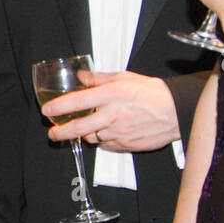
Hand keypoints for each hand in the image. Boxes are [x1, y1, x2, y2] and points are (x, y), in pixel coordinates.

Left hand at [43, 70, 178, 150]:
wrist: (176, 111)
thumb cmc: (152, 92)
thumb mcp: (125, 78)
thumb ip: (99, 78)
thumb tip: (81, 77)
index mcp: (111, 95)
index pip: (77, 101)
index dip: (58, 107)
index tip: (47, 111)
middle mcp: (112, 114)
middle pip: (79, 127)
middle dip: (61, 132)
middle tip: (53, 133)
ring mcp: (119, 131)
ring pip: (93, 137)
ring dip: (86, 134)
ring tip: (88, 128)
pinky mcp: (126, 144)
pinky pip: (107, 145)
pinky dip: (103, 140)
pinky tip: (107, 132)